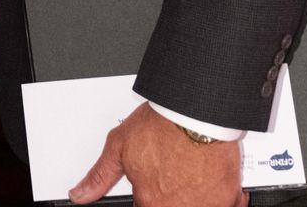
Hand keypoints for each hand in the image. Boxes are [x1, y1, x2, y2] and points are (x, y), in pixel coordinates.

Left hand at [70, 103, 246, 206]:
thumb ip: (99, 176)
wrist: (195, 110)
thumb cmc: (161, 125)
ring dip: (194, 197)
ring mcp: (203, 206)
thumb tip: (79, 194)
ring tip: (192, 175)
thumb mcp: (119, 146)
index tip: (154, 186)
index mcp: (149, 202)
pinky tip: (214, 182)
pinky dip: (224, 199)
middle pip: (170, 206)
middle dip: (172, 194)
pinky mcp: (227, 198)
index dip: (147, 195)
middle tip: (174, 174)